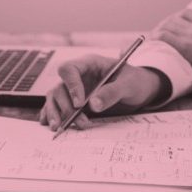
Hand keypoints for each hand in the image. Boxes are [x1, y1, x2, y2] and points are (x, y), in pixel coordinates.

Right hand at [40, 54, 163, 129]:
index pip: (69, 69)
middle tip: (80, 122)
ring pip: (55, 98)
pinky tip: (51, 124)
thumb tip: (93, 105)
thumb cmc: (135, 81)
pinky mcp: (74, 101)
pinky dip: (53, 115)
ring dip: (55, 113)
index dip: (71, 86)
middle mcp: (79, 75)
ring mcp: (75, 89)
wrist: (140, 90)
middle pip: (60, 87)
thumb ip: (112, 92)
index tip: (79, 104)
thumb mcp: (129, 85)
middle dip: (66, 106)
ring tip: (58, 128)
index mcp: (90, 64)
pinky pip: (57, 106)